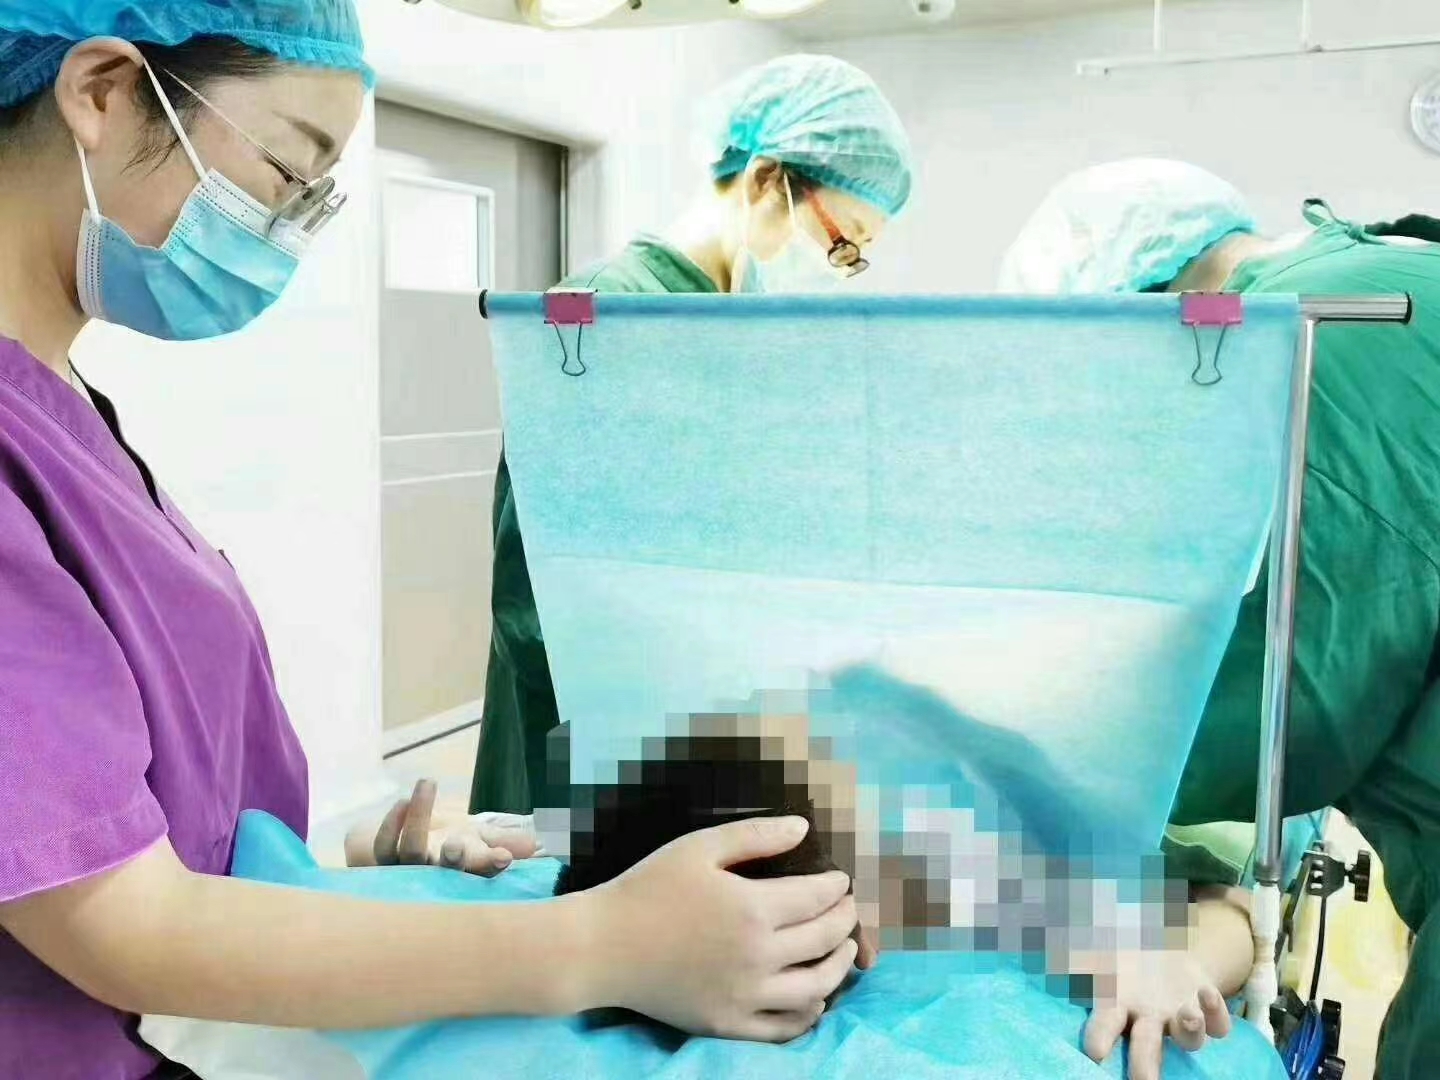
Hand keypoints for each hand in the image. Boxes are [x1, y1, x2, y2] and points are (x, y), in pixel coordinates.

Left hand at [345, 780, 539, 876]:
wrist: (406, 851)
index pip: (482, 870)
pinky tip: (403, 799)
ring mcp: (407, 868)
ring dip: (417, 819)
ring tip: (428, 782)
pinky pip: (383, 844)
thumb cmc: (453, 846)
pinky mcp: (383, 858)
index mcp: (467, 871)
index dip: (491, 865)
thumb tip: (540, 841)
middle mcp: (436, 874)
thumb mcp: (482, 839)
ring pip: (409, 852)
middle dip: (454, 859)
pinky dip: (392, 822)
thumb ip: (508, 839)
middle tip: (457, 844)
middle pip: (445, 872)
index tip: (505, 857)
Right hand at [586, 815, 861, 1041]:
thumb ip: (756, 836)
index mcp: (753, 909)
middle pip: (824, 940)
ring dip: (839, 966)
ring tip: (843, 950)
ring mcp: (745, 997)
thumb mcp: (699, 847)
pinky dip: (810, 1012)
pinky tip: (815, 996)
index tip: (840, 880)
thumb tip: (804, 827)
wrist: (602, 947)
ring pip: (816, 988)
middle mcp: (757, 957)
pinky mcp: (728, 1025)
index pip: (818, 898)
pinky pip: (786, 1027)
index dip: (836, 887)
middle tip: (847, 909)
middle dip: (845, 921)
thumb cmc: (648, 888)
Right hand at [1083, 947, 1232, 1079]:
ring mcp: (1179, 1016)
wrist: (1165, 946)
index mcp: (1117, 1008)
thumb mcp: (1097, 947)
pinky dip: (1216, 1013)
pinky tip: (1208, 993)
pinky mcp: (1206, 1008)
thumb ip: (1078, 955)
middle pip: (1146, 1049)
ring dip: (1189, 1031)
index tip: (1095, 1052)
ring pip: (1188, 1039)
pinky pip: (1218, 1023)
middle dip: (1145, 1066)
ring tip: (1188, 1014)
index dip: (1100, 1039)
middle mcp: (1149, 1021)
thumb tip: (1056, 959)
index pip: (1104, 1027)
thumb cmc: (1122, 952)